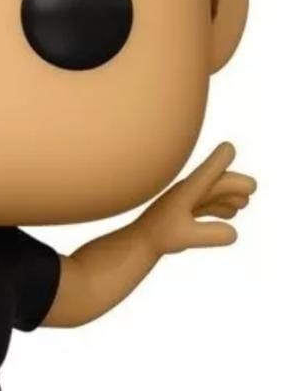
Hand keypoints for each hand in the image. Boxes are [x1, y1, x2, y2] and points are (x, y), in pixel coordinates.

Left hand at [141, 142, 256, 255]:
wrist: (139, 243)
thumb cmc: (159, 238)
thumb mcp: (185, 238)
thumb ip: (209, 235)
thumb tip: (234, 233)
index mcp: (187, 190)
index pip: (207, 171)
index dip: (219, 158)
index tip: (229, 147)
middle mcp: (188, 191)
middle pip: (216, 182)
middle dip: (235, 183)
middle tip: (251, 189)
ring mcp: (186, 200)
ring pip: (212, 193)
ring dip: (229, 195)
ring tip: (244, 204)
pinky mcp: (184, 210)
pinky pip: (206, 203)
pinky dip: (220, 206)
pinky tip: (230, 214)